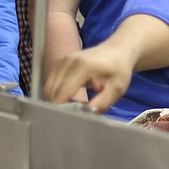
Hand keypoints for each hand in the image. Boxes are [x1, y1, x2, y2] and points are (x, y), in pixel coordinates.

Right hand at [42, 13, 168, 111]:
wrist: (118, 50)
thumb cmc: (119, 69)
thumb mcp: (117, 88)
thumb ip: (103, 103)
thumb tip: (87, 115)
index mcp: (82, 66)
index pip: (61, 94)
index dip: (63, 109)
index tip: (72, 119)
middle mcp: (68, 62)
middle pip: (52, 92)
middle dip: (59, 106)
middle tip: (74, 113)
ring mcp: (62, 61)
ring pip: (49, 89)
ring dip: (57, 100)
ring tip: (73, 104)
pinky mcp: (60, 63)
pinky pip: (51, 83)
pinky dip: (57, 93)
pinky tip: (71, 97)